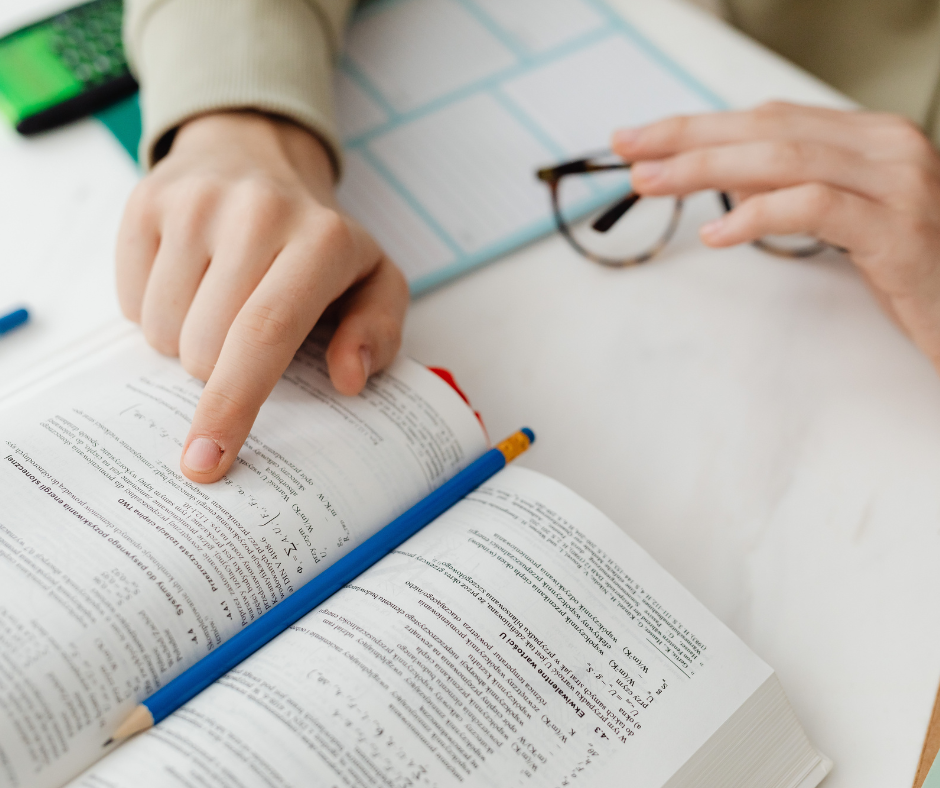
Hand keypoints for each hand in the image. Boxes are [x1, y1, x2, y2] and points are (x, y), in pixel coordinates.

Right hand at [116, 112, 408, 482]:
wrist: (258, 154)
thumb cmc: (319, 241)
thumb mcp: (374, 281)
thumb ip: (377, 333)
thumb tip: (348, 378)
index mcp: (322, 241)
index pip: (265, 335)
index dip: (232, 406)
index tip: (207, 463)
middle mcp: (257, 213)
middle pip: (204, 346)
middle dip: (218, 371)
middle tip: (246, 337)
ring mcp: (195, 202)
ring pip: (161, 330)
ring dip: (186, 340)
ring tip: (221, 300)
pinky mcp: (146, 199)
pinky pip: (130, 302)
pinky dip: (156, 310)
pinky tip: (190, 278)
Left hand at [612, 102, 939, 372]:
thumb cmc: (908, 264)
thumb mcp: (848, 216)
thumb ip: (796, 187)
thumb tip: (725, 179)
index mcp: (867, 137)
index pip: (768, 118)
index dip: (699, 126)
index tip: (642, 138)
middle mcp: (885, 145)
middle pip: (767, 129)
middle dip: (688, 139)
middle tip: (629, 151)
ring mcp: (896, 182)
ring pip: (784, 159)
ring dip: (706, 169)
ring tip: (652, 183)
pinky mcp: (897, 228)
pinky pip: (815, 208)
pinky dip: (758, 215)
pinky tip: (717, 233)